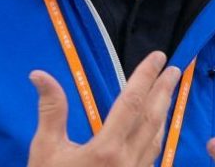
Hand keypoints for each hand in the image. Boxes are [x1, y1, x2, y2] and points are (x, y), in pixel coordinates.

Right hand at [27, 51, 182, 166]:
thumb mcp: (45, 151)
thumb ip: (51, 110)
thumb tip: (40, 74)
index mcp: (107, 149)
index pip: (132, 102)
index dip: (145, 76)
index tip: (157, 57)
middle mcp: (127, 162)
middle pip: (152, 118)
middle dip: (164, 90)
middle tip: (174, 68)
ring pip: (156, 138)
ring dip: (164, 112)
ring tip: (168, 92)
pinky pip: (151, 156)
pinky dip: (156, 135)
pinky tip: (155, 129)